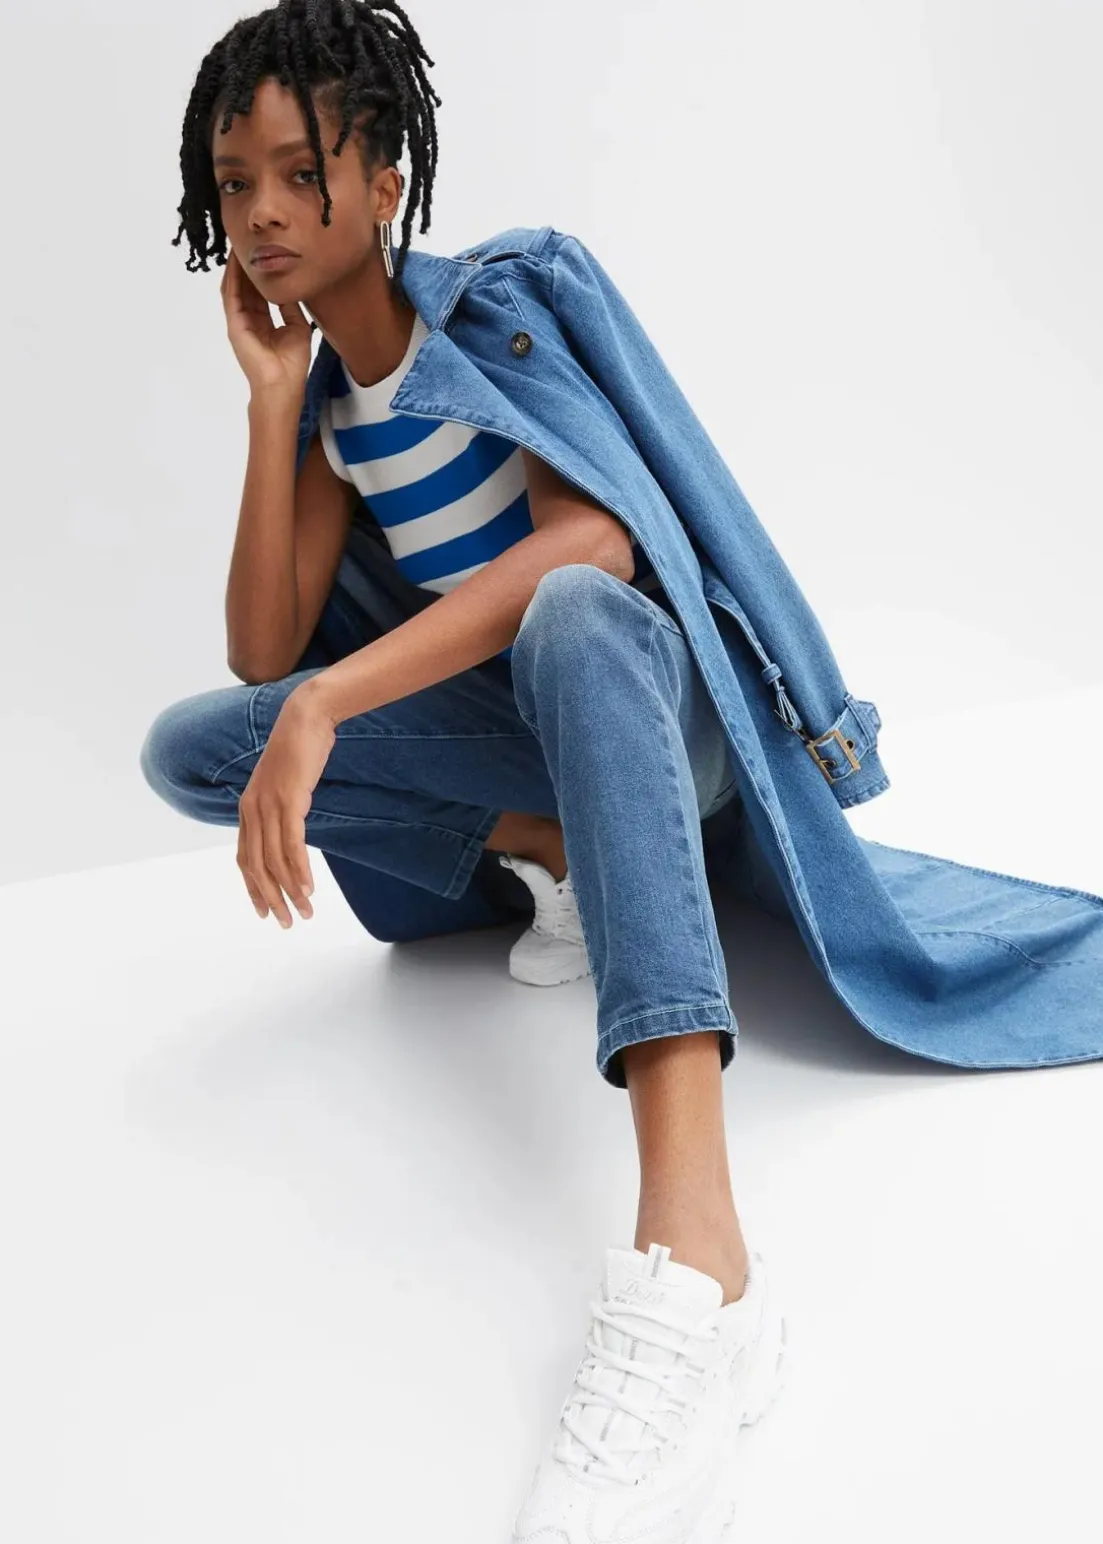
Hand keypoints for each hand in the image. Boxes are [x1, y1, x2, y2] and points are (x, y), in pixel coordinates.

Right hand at [221, 246, 314, 396]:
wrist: (283, 386)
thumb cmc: (292, 364)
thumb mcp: (297, 328)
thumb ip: (291, 308)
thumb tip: (291, 288)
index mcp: (263, 322)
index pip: (258, 292)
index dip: (260, 273)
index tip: (264, 252)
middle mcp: (248, 320)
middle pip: (245, 286)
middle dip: (245, 264)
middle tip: (248, 240)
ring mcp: (239, 322)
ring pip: (234, 287)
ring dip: (235, 266)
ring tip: (238, 243)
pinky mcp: (235, 324)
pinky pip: (231, 295)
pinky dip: (232, 277)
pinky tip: (235, 260)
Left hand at [237, 687, 336, 926]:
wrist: (305, 717)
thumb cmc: (299, 748)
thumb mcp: (285, 783)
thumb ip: (282, 807)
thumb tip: (290, 828)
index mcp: (248, 808)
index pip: (245, 859)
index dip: (254, 889)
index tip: (265, 911)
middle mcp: (252, 809)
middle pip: (257, 867)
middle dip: (271, 898)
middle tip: (286, 923)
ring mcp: (268, 805)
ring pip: (274, 861)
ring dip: (290, 891)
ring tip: (305, 912)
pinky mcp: (288, 800)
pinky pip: (292, 845)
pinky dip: (300, 870)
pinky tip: (309, 888)